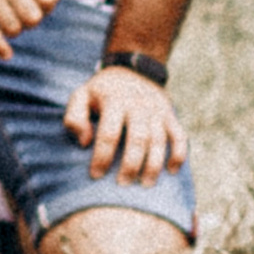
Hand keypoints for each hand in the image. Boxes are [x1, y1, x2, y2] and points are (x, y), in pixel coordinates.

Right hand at [0, 0, 59, 61]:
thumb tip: (54, 1)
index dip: (46, 8)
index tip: (34, 7)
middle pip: (34, 18)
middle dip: (29, 23)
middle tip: (18, 17)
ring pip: (14, 29)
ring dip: (12, 31)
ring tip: (4, 22)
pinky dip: (0, 49)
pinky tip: (5, 54)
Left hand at [64, 60, 185, 183]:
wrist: (131, 69)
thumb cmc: (102, 91)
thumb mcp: (81, 96)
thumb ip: (74, 117)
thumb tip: (84, 142)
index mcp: (114, 100)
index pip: (109, 133)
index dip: (102, 156)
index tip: (95, 175)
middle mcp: (139, 104)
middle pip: (138, 139)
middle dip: (131, 165)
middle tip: (122, 184)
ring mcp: (157, 110)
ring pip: (160, 141)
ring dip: (153, 165)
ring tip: (145, 184)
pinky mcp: (170, 115)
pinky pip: (180, 136)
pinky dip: (179, 155)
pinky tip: (171, 171)